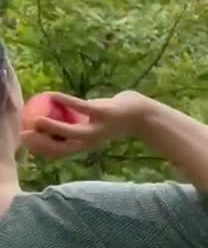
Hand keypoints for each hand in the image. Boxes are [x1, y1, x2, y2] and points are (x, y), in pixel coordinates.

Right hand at [21, 91, 149, 158]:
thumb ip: (80, 123)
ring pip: (71, 131)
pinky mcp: (101, 113)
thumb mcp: (95, 124)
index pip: (61, 152)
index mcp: (87, 144)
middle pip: (63, 147)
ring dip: (53, 128)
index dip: (42, 149)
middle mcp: (91, 141)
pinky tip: (51, 95)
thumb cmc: (115, 119)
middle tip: (25, 136)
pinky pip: (79, 107)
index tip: (27, 141)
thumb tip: (61, 117)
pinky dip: (64, 101)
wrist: (142, 115)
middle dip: (42, 144)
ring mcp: (97, 128)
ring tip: (36, 122)